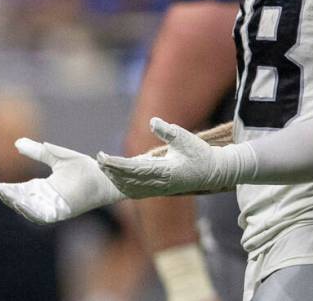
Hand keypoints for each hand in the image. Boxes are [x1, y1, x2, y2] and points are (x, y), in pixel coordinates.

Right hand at [0, 138, 124, 223]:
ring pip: (30, 210)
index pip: (20, 191)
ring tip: (6, 195)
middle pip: (22, 201)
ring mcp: (55, 207)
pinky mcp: (64, 212)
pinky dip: (33, 211)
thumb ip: (39, 151)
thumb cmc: (84, 168)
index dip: (6, 190)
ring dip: (18, 204)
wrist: (105, 175)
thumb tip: (17, 142)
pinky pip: (44, 215)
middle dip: (8, 197)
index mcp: (44, 188)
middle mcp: (47, 200)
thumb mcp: (56, 156)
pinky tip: (24, 204)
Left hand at [97, 117, 246, 197]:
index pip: (134, 168)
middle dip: (112, 170)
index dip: (116, 164)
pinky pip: (138, 191)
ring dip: (116, 178)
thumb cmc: (200, 154)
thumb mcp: (186, 138)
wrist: (214, 172)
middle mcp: (160, 183)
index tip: (103, 157)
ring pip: (131, 187)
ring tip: (104, 167)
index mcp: (165, 171)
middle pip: (129, 179)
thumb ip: (168, 131)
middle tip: (98, 159)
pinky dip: (125, 186)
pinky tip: (117, 180)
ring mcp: (160, 188)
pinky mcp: (160, 189)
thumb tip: (152, 121)